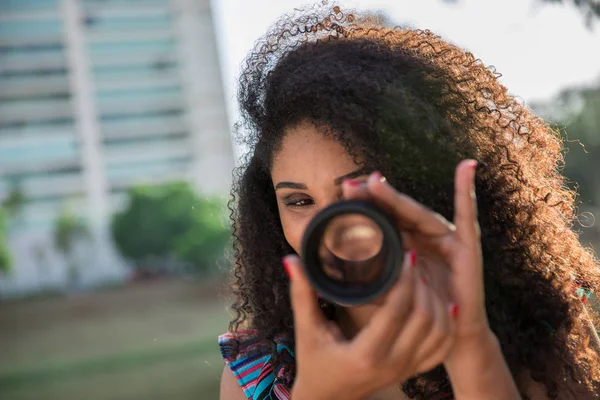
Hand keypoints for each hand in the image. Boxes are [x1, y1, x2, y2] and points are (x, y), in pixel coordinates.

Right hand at [284, 251, 455, 399]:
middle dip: (424, 285)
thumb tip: (291, 260)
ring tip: (427, 277)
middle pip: (425, 319)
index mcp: (366, 353)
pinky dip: (448, 325)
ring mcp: (405, 370)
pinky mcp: (412, 372)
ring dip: (438, 303)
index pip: (398, 310)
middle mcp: (392, 364)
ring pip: (440, 333)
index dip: (406, 279)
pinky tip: (446, 304)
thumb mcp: (306, 330)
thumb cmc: (314, 363)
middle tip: (417, 262)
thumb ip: (302, 294)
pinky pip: (442, 349)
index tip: (407, 254)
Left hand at [346, 160, 517, 397]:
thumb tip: (333, 276)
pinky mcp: (466, 245)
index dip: (363, 206)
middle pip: (396, 211)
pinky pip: (467, 214)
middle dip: (373, 197)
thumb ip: (368, 281)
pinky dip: (467, 189)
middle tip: (349, 185)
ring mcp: (444, 237)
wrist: (450, 335)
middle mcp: (423, 235)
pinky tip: (467, 167)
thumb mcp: (388, 293)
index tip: (341, 193)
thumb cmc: (417, 312)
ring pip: (417, 213)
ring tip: (375, 182)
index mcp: (404, 242)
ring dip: (396, 198)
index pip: (382, 219)